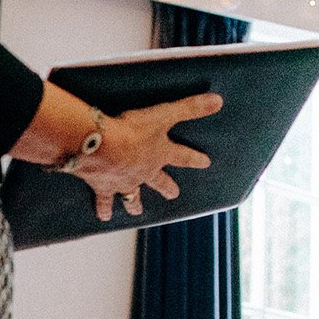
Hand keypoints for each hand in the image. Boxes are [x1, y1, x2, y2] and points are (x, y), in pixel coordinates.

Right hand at [76, 92, 222, 221]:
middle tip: (173, 194)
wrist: (101, 146)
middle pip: (159, 181)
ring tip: (136, 211)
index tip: (205, 162)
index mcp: (159, 154)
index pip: (182, 156)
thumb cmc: (132, 130)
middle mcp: (144, 171)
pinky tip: (103, 217)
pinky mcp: (104, 186)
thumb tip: (218, 101)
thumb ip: (190, 108)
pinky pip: (105, 200)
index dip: (195, 158)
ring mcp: (125, 181)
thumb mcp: (164, 114)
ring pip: (132, 195)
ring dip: (135, 203)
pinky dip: (103, 208)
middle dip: (167, 187)